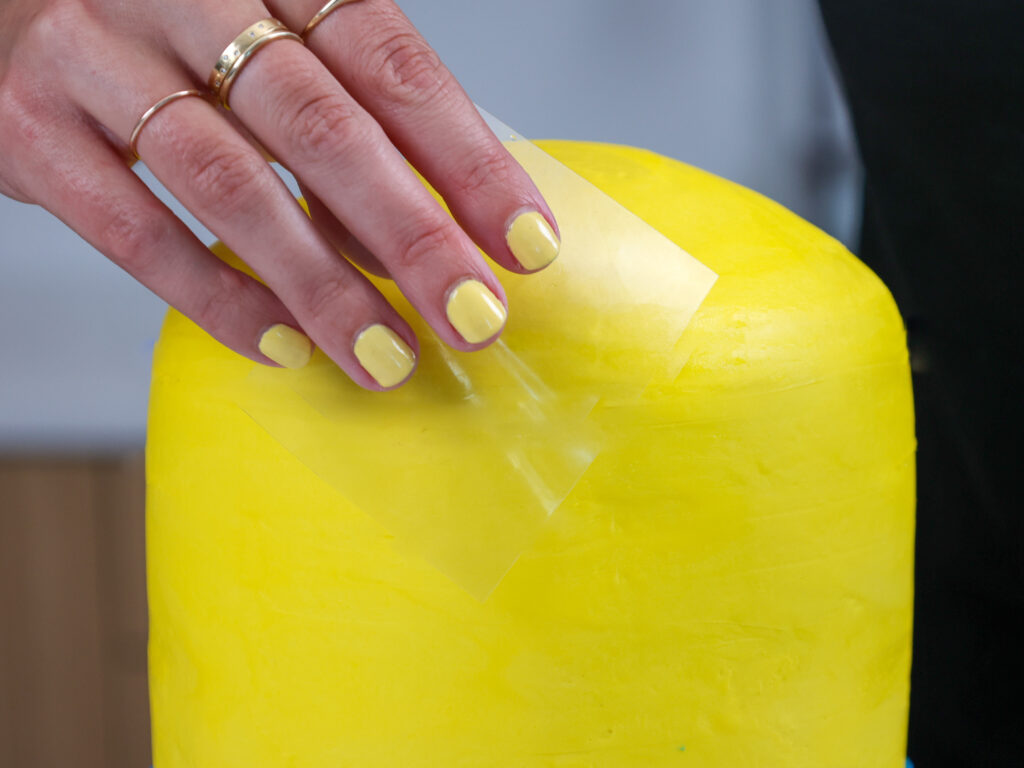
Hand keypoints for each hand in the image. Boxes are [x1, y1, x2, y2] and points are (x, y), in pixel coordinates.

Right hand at [0, 0, 559, 388]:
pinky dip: (212, 296)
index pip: (393, 64)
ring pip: (231, 184)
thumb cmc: (164, 32)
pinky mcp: (29, 128)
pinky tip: (279, 346)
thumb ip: (344, 117)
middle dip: (413, 236)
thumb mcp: (264, 41)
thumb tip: (431, 233)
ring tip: (385, 357)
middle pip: (323, 127)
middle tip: (475, 319)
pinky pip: (133, 230)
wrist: (2, 3)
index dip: (467, 159)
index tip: (525, 244)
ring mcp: (97, 56)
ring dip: (321, 284)